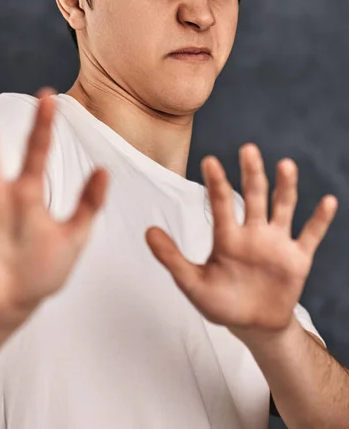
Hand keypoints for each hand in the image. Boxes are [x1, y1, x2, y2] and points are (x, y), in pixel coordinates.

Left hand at [145, 143, 337, 337]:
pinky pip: (310, 235)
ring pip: (282, 208)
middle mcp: (253, 233)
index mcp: (227, 237)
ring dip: (286, 188)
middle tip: (248, 149)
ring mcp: (276, 244)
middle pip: (254, 197)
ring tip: (286, 165)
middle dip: (252, 174)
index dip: (217, 183)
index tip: (210, 161)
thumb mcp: (192, 283)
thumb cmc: (220, 302)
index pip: (221, 203)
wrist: (253, 326)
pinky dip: (319, 220)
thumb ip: (171, 257)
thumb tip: (148, 231)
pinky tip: (327, 201)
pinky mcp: (298, 259)